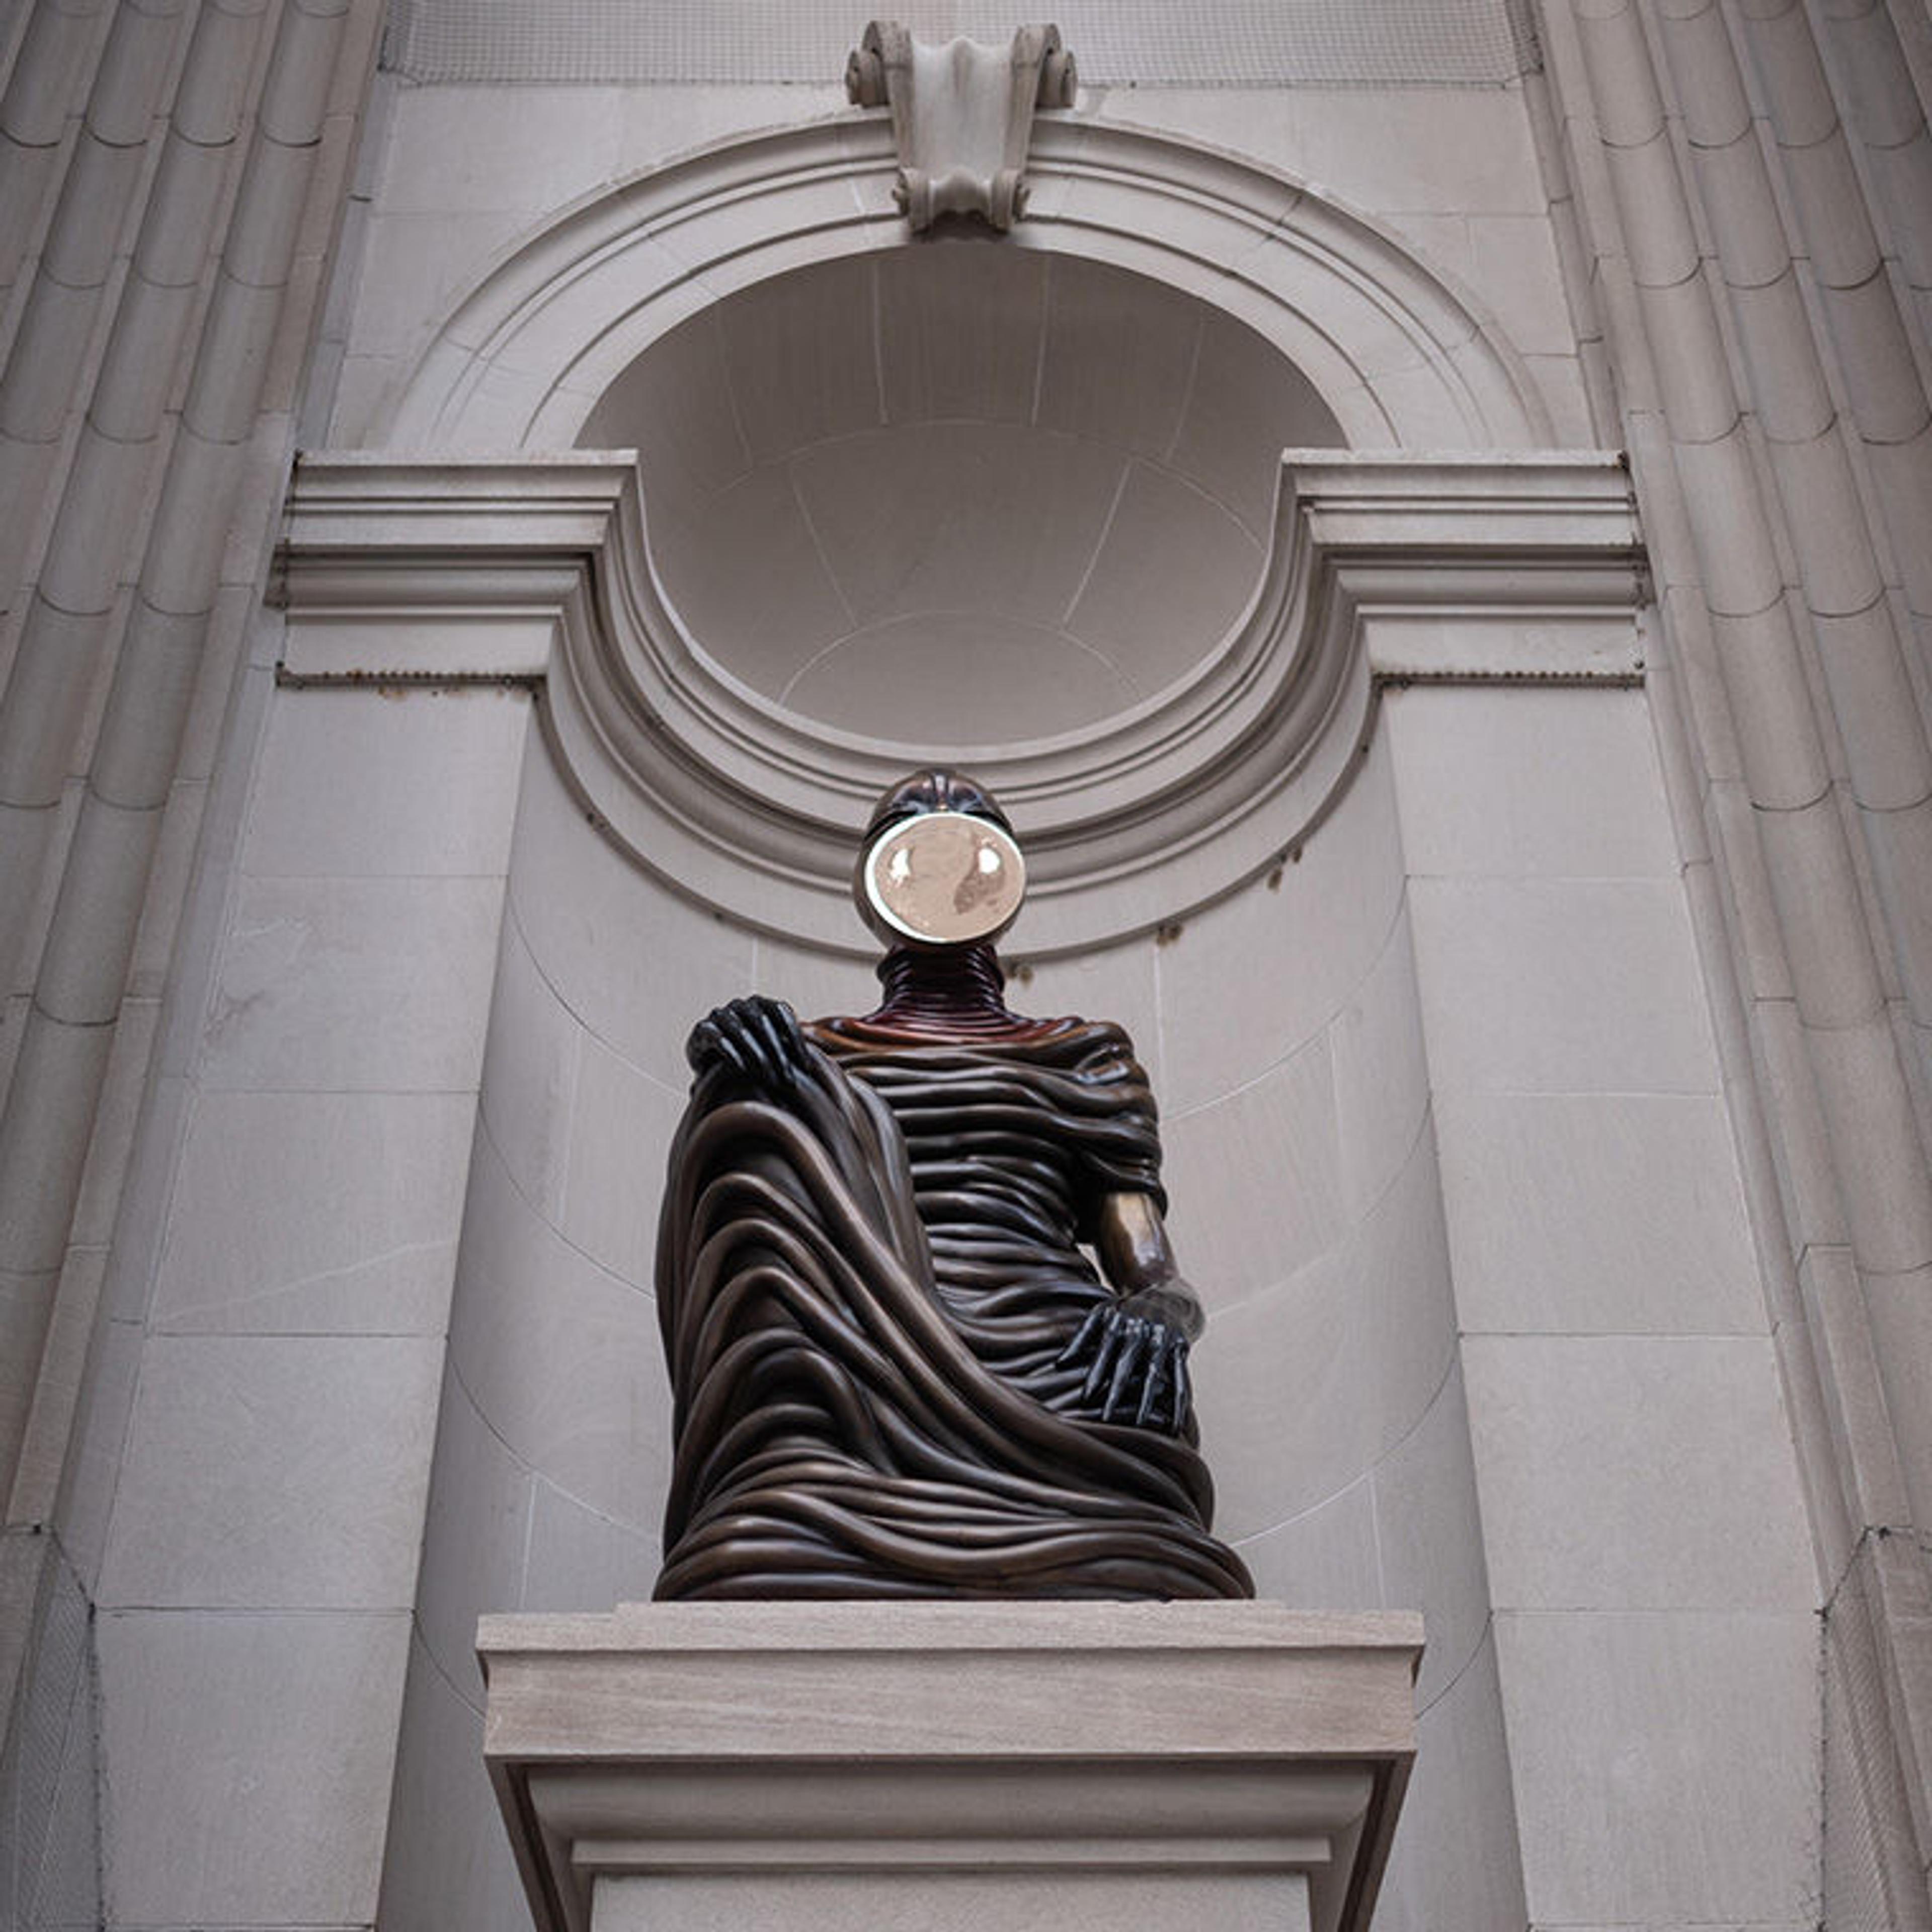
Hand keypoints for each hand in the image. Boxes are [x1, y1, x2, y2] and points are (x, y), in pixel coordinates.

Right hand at [686, 996, 811, 1092]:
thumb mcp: (768, 1047)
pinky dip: (731, 1052)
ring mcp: (719, 1015)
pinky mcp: (702, 1030)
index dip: (795, 1036)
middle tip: (788, 1078)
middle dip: (778, 1052)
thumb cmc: (746, 1053)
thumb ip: (787, 1048)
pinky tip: (741, 1068)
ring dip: (757, 1055)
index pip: (781, 1012)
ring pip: (740, 1030)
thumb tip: (816, 1067)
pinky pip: (717, 1038)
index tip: (806, 1064)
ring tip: (769, 1078)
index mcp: (760, 1003)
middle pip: (762, 1022)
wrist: (707, 1057)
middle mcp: (739, 1005)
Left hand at [1056, 1286, 1194, 1432]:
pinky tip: (1173, 1425)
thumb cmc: (1128, 1310)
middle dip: (1116, 1392)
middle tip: (1107, 1419)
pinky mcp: (1181, 1349)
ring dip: (1146, 1400)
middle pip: (1127, 1365)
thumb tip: (1059, 1365)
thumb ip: (1081, 1338)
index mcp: (1118, 1324)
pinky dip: (1178, 1402)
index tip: (1086, 1399)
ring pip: (1154, 1374)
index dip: (1095, 1375)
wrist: (1169, 1294)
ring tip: (1139, 1425)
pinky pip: (1180, 1379)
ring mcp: (1162, 1340)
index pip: (1104, 1353)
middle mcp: (1141, 1331)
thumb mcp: (1102, 1314)